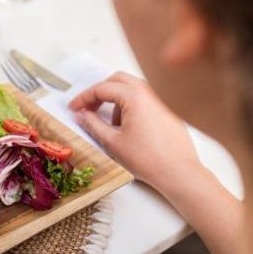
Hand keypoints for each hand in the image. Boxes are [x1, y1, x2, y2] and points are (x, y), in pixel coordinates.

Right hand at [68, 72, 200, 193]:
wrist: (179, 173)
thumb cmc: (148, 159)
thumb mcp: (112, 142)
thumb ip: (93, 124)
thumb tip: (82, 115)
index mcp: (134, 96)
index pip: (102, 88)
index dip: (83, 98)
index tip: (73, 108)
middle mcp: (149, 93)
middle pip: (117, 80)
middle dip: (99, 92)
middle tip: (88, 108)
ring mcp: (160, 102)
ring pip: (131, 89)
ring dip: (115, 100)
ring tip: (110, 124)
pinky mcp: (167, 112)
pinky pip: (144, 100)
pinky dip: (130, 107)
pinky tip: (128, 129)